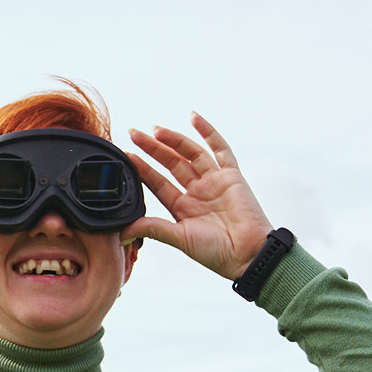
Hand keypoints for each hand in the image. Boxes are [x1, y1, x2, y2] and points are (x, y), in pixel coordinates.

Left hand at [126, 116, 273, 279]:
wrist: (248, 254)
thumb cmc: (216, 252)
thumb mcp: (179, 239)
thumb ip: (153, 229)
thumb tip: (123, 232)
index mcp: (182, 207)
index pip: (158, 182)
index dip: (143, 168)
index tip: (127, 155)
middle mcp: (197, 192)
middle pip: (171, 163)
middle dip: (153, 148)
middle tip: (134, 134)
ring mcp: (214, 181)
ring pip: (190, 153)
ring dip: (173, 139)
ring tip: (156, 130)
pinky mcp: (232, 175)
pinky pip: (220, 149)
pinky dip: (208, 132)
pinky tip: (194, 117)